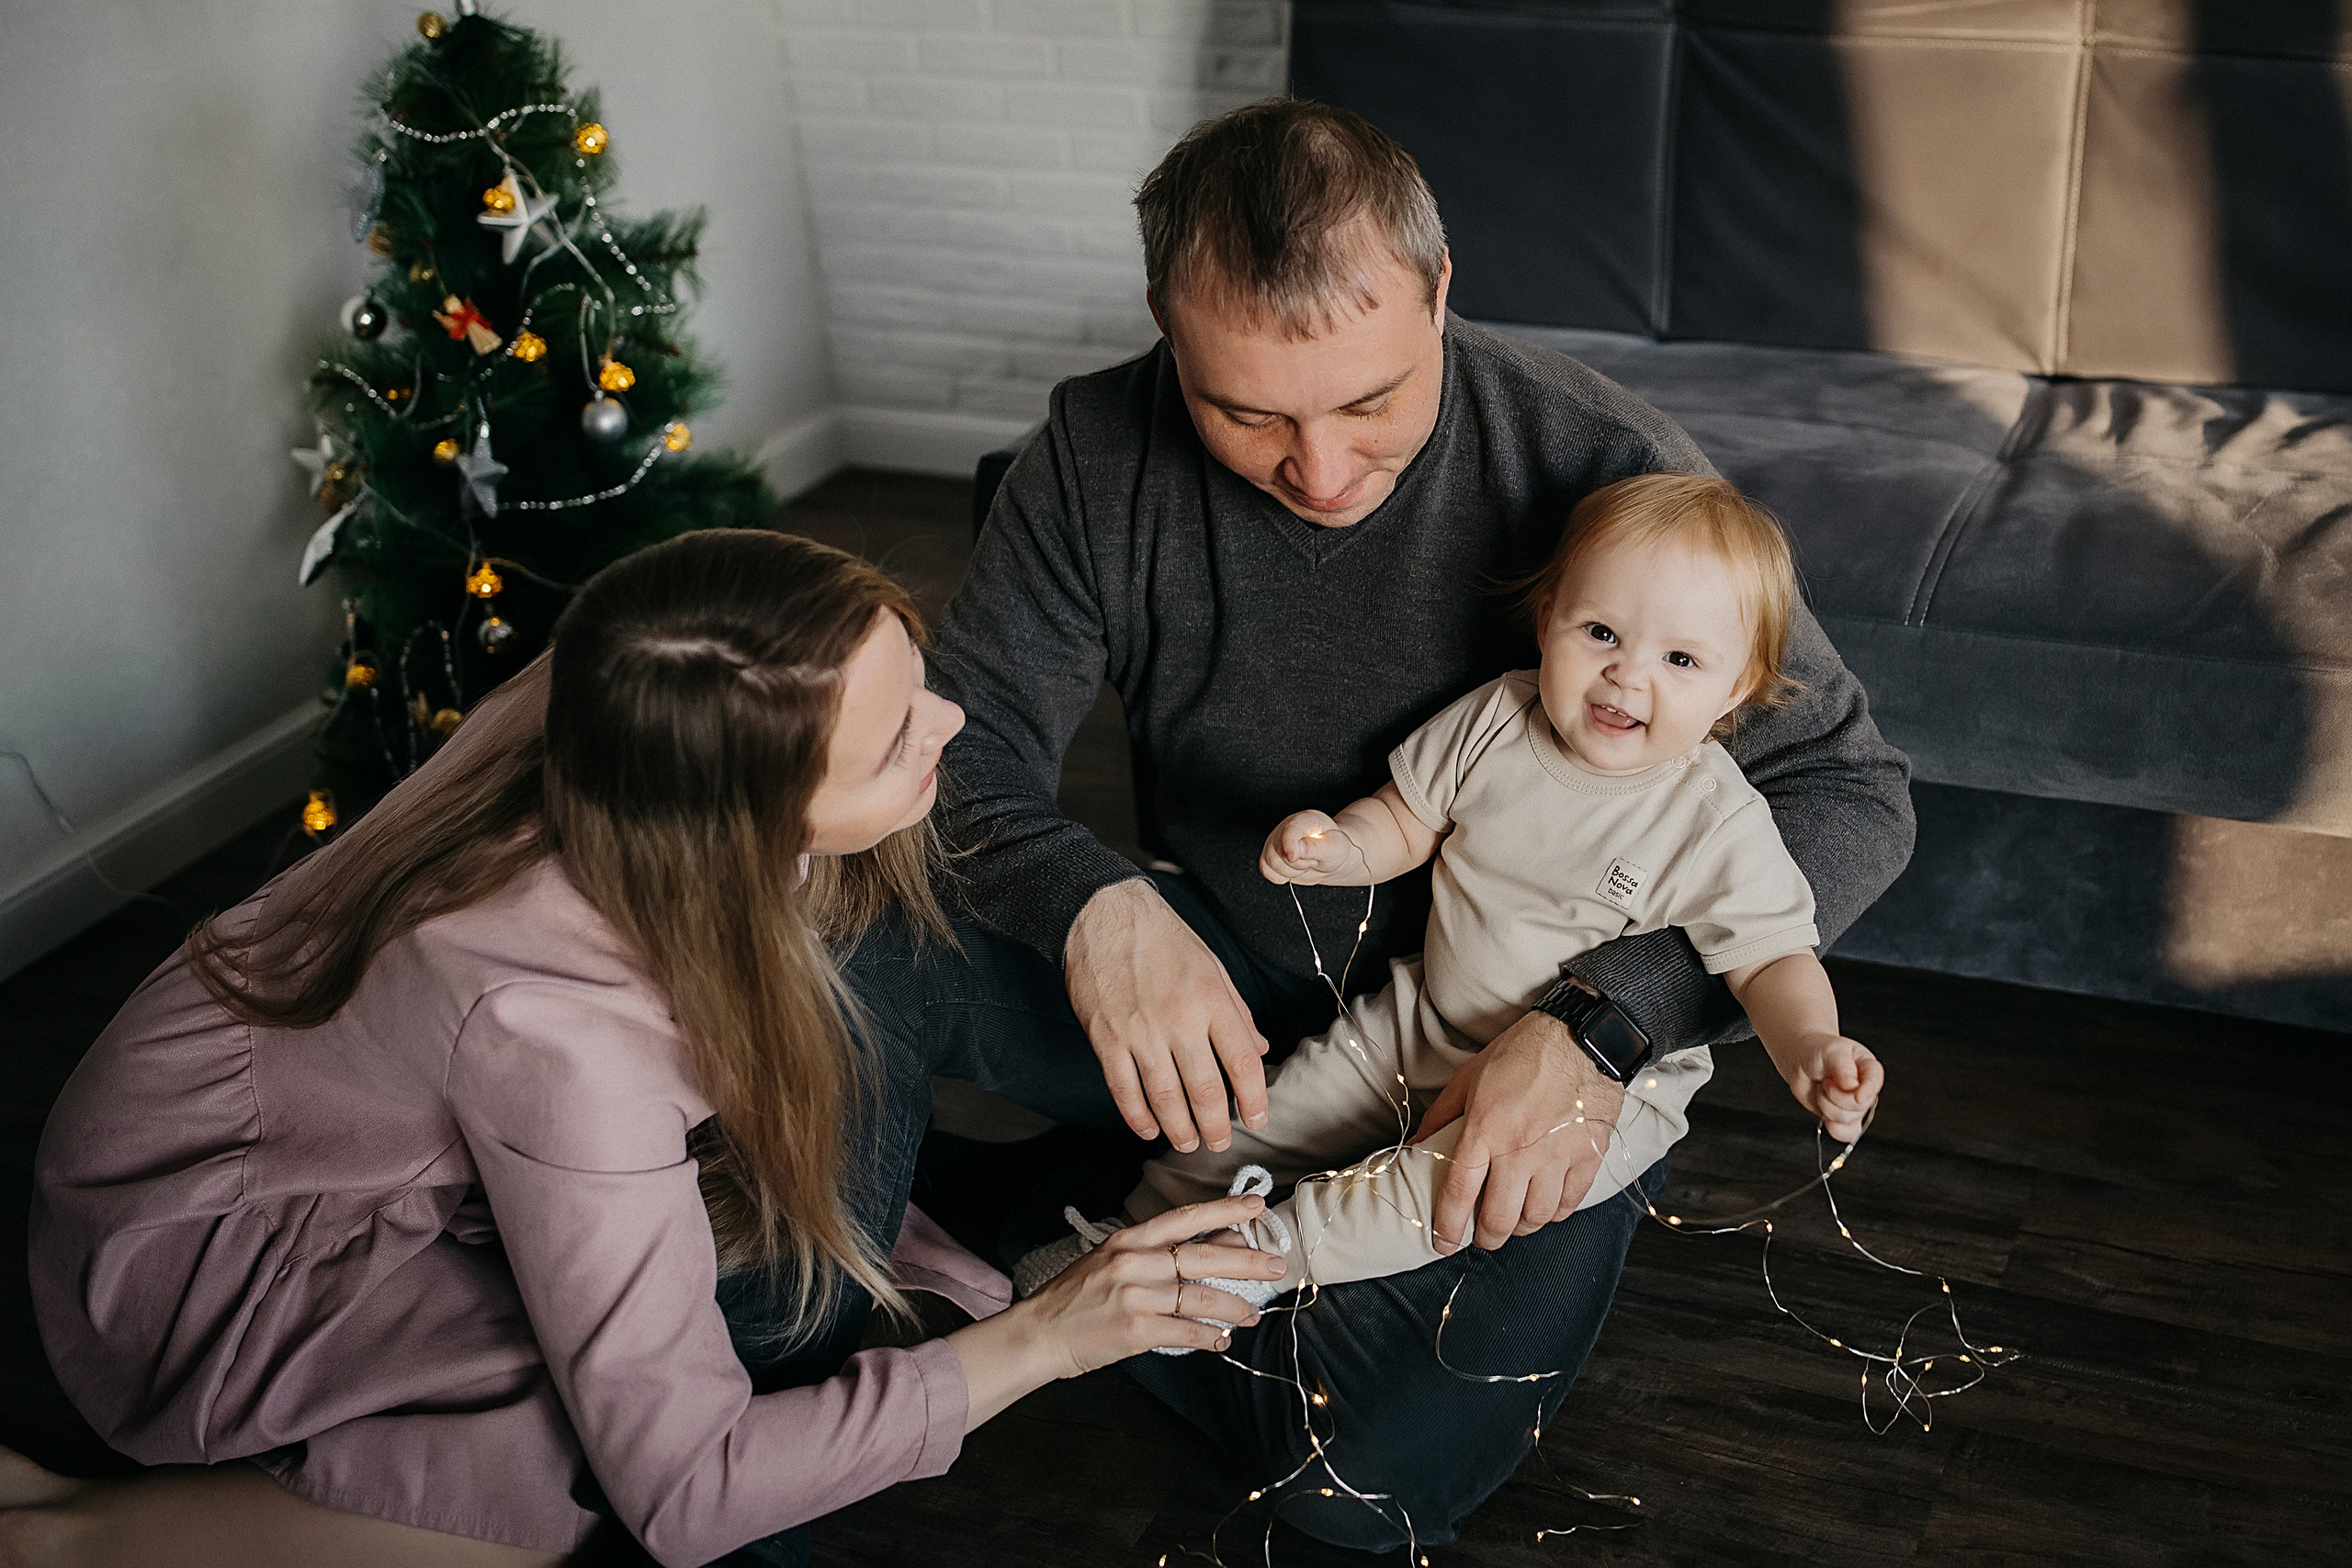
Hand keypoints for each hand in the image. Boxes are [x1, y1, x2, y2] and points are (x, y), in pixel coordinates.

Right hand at [948, 1195, 1285, 1428]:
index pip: (1185, 1219)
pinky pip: (1186, 1332)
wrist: (1038, 1333)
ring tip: (1253, 1315)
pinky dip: (1210, 1337)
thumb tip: (1213, 1244)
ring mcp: (1135, 1296)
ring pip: (1201, 1298)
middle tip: (1277, 1266)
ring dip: (1234, 1308)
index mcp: (1129, 1239)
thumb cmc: (1077, 1298)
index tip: (1256, 1208)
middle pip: (1203, 1257)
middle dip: (1247, 1260)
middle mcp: (1134, 1262)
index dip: (1224, 1212)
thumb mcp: (1113, 1261)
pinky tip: (1221, 1341)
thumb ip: (1158, 1253)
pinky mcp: (1135, 1330)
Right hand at [1065, 879, 1268, 1151]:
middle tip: (1220, 1143)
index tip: (1257, 1118)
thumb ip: (1237, 1011)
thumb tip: (1258, 1050)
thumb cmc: (1163, 938)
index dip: (1254, 1098)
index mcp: (1212, 1000)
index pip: (1243, 1062)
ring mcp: (1140, 1031)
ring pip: (1165, 1098)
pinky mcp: (1106, 1038)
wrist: (1103, 913)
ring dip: (1179, 1129)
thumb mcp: (1212, 966)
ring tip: (1189, 1143)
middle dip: (1216, 1125)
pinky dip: (1137, 1117)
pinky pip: (1124, 1090)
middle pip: (1206, 1090)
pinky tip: (1148, 1129)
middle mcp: (1179, 1019)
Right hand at [1259, 811, 1355, 884]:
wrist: (1331, 858)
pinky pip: (1266, 870)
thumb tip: (1295, 851)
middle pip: (1277, 851)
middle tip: (1313, 860)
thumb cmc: (1334, 849)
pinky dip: (1280, 876)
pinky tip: (1293, 870)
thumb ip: (1315, 848)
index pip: (1289, 831)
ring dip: (1290, 871)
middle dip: (1297, 864)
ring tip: (1305, 864)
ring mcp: (1276, 841)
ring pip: (1270, 863)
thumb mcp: (1333, 848)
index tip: (1294, 858)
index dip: (1289, 845)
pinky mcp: (1271, 855)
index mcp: (1304, 820)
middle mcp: (1285, 828)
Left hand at [1410, 1010, 1623, 1252]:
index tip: (1442, 1243)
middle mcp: (1520, 1149)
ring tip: (1513, 1220)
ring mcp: (1557, 1156)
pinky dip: (1554, 1213)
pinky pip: (1569, 1204)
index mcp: (1485, 1129)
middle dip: (1487, 1237)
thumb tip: (1417, 1147)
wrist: (1581, 1037)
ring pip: (1536, 1218)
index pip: (1459, 1193)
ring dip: (1520, 1227)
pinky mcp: (1588, 1157)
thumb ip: (1441, 1117)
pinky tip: (1544, 1205)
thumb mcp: (1469, 1078)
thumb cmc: (1521, 1053)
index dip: (1447, 1227)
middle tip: (1482, 1235)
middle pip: (1499, 1218)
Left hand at [1778, 1032, 1881, 1143]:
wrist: (1802, 1063)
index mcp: (1868, 1067)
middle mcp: (1866, 1088)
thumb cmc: (1818, 1052)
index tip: (1857, 1095)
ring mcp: (1856, 1105)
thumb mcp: (1830, 1052)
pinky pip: (1846, 1134)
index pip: (1875, 1080)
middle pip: (1858, 1105)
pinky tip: (1825, 1114)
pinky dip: (1833, 1127)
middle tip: (1825, 1081)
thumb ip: (1842, 1066)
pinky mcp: (1844, 1118)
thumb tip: (1852, 1085)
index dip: (1868, 1091)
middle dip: (1834, 1095)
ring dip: (1826, 1106)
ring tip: (1822, 1089)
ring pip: (1847, 1119)